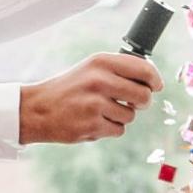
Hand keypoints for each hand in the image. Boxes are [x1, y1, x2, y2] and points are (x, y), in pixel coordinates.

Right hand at [19, 53, 162, 143]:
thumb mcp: (91, 69)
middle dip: (143, 102)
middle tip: (133, 102)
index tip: (156, 86)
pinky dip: (110, 129)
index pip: (144, 69)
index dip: (155, 80)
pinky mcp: (92, 124)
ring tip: (100, 110)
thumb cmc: (70, 89)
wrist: (36, 109)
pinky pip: (119, 130)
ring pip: (131, 115)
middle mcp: (99, 80)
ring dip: (121, 116)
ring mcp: (95, 103)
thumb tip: (153, 79)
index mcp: (100, 62)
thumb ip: (120, 71)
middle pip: (144, 95)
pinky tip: (93, 121)